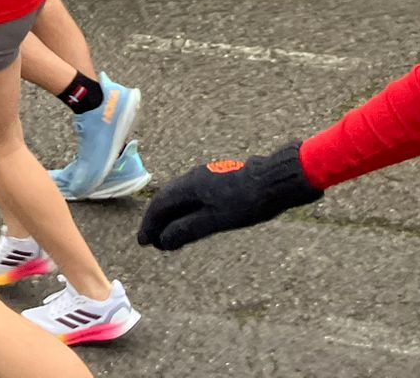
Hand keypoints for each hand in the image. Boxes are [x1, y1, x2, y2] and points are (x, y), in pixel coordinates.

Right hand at [138, 141, 321, 251]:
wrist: (275, 181)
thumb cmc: (247, 203)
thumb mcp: (216, 220)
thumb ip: (187, 230)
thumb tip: (163, 240)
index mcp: (190, 185)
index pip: (160, 205)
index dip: (150, 225)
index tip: (143, 243)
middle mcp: (193, 177)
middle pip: (167, 199)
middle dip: (158, 220)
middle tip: (153, 241)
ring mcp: (206, 176)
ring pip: (180, 196)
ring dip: (171, 215)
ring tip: (169, 234)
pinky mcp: (219, 180)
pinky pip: (192, 195)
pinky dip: (184, 210)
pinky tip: (192, 220)